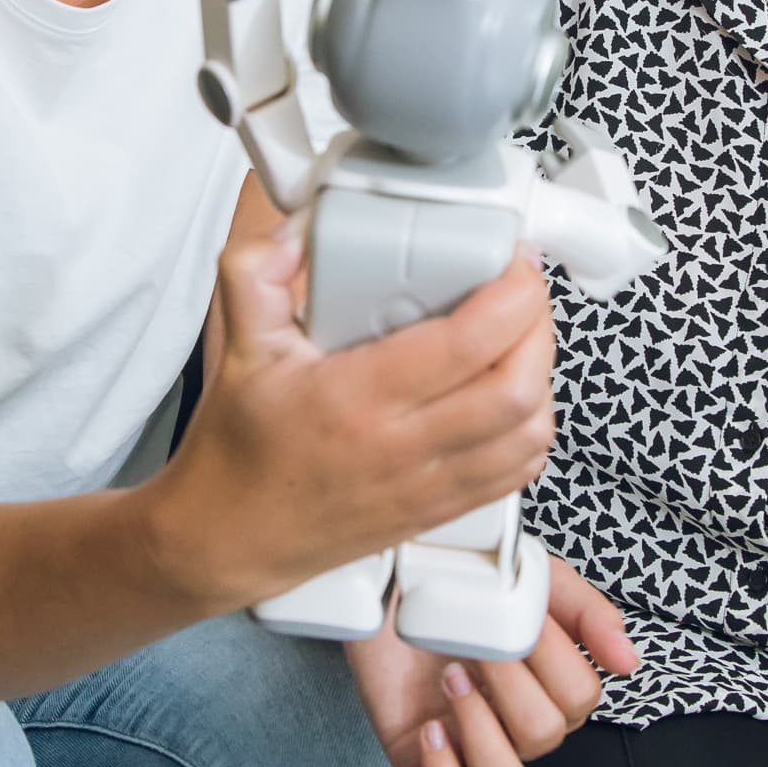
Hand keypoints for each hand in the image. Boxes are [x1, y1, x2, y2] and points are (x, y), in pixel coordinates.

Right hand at [147, 224, 556, 609]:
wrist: (226, 536)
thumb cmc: (238, 448)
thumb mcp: (238, 347)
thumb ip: (255, 273)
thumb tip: (298, 230)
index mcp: (355, 398)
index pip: (467, 344)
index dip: (512, 293)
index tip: (510, 260)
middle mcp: (401, 447)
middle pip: (518, 389)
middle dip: (538, 328)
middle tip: (521, 292)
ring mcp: (427, 485)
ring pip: (529, 433)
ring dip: (541, 378)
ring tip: (517, 339)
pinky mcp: (439, 509)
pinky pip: (516, 472)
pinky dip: (531, 428)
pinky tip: (511, 396)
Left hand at [346, 555, 642, 766]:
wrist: (389, 577)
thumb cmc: (463, 580)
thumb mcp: (534, 580)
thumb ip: (588, 613)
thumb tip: (629, 662)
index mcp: (548, 687)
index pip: (580, 699)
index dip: (552, 659)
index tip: (518, 614)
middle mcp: (515, 726)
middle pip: (544, 736)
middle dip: (509, 682)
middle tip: (476, 642)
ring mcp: (468, 748)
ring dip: (480, 731)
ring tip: (450, 680)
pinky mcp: (420, 762)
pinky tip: (430, 730)